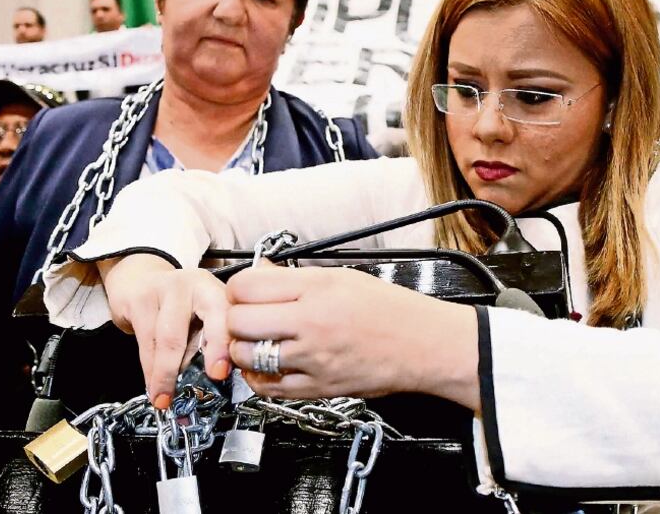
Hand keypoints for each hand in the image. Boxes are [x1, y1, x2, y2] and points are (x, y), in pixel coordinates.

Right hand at [99, 254, 230, 407]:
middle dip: (206, 354)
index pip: (228, 315)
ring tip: (165, 398)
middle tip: (209, 378)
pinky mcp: (139, 298)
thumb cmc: (177, 305)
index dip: (225, 343)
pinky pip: (146, 341)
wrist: (138, 278)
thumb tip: (215, 378)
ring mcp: (166, 288)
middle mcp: (196, 284)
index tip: (221, 371)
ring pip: (169, 339)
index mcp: (218, 290)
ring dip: (166, 375)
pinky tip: (152, 385)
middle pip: (204, 321)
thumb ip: (211, 341)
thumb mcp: (202, 316)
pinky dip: (149, 369)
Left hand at [225, 264, 480, 409]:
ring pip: (247, 356)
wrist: (425, 345)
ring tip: (255, 342)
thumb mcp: (343, 277)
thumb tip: (259, 273)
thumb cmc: (391, 309)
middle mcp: (312, 322)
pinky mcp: (318, 387)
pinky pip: (268, 387)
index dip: (238, 289)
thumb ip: (296, 278)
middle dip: (234, 319)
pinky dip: (258, 378)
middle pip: (239, 321)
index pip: (248, 286)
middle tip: (244, 318)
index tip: (243, 293)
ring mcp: (313, 358)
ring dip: (242, 349)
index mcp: (318, 288)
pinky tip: (266, 367)